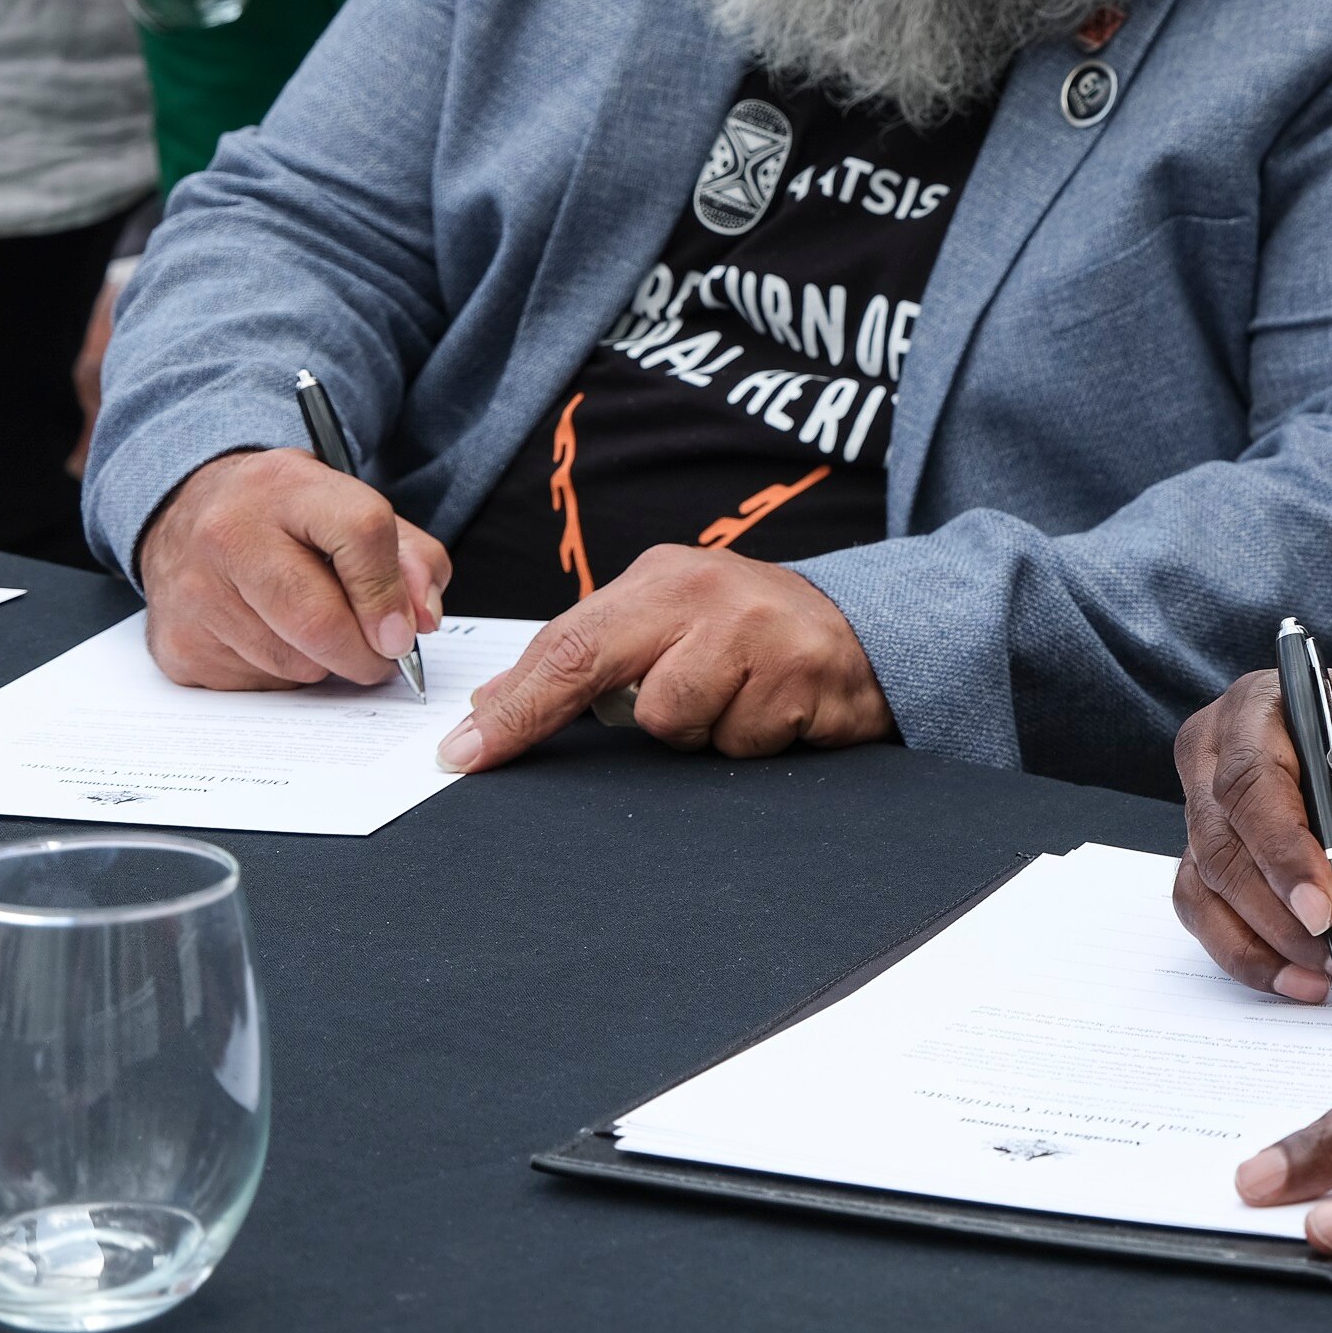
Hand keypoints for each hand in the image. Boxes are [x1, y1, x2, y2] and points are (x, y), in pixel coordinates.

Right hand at [139, 449, 451, 692]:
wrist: (189, 515)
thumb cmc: (286, 518)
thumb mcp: (353, 509)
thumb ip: (410, 558)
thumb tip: (421, 622)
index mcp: (286, 486)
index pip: (360, 534)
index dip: (390, 593)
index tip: (405, 633)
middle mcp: (227, 534)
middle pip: (318, 620)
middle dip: (365, 655)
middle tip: (382, 657)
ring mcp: (192, 591)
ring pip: (291, 663)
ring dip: (324, 665)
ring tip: (317, 632)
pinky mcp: (176, 643)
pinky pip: (256, 684)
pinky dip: (282, 675)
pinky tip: (271, 637)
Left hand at [435, 547, 894, 770]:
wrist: (866, 633)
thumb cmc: (750, 632)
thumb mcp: (665, 622)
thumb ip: (587, 655)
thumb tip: (494, 701)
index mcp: (665, 578)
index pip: (568, 641)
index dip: (512, 705)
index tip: (465, 752)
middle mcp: (710, 596)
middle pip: (604, 673)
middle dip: (545, 719)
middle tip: (494, 754)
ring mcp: (762, 635)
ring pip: (675, 724)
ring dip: (694, 732)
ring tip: (727, 703)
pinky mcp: (806, 679)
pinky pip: (739, 744)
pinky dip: (748, 742)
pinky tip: (771, 712)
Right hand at [1172, 662, 1331, 1003]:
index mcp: (1267, 704)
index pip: (1252, 780)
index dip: (1282, 851)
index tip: (1325, 908)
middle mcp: (1219, 751)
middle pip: (1221, 840)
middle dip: (1278, 909)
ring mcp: (1208, 808)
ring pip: (1207, 885)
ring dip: (1263, 941)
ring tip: (1329, 971)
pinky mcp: (1212, 860)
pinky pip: (1210, 915)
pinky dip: (1249, 954)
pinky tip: (1299, 978)